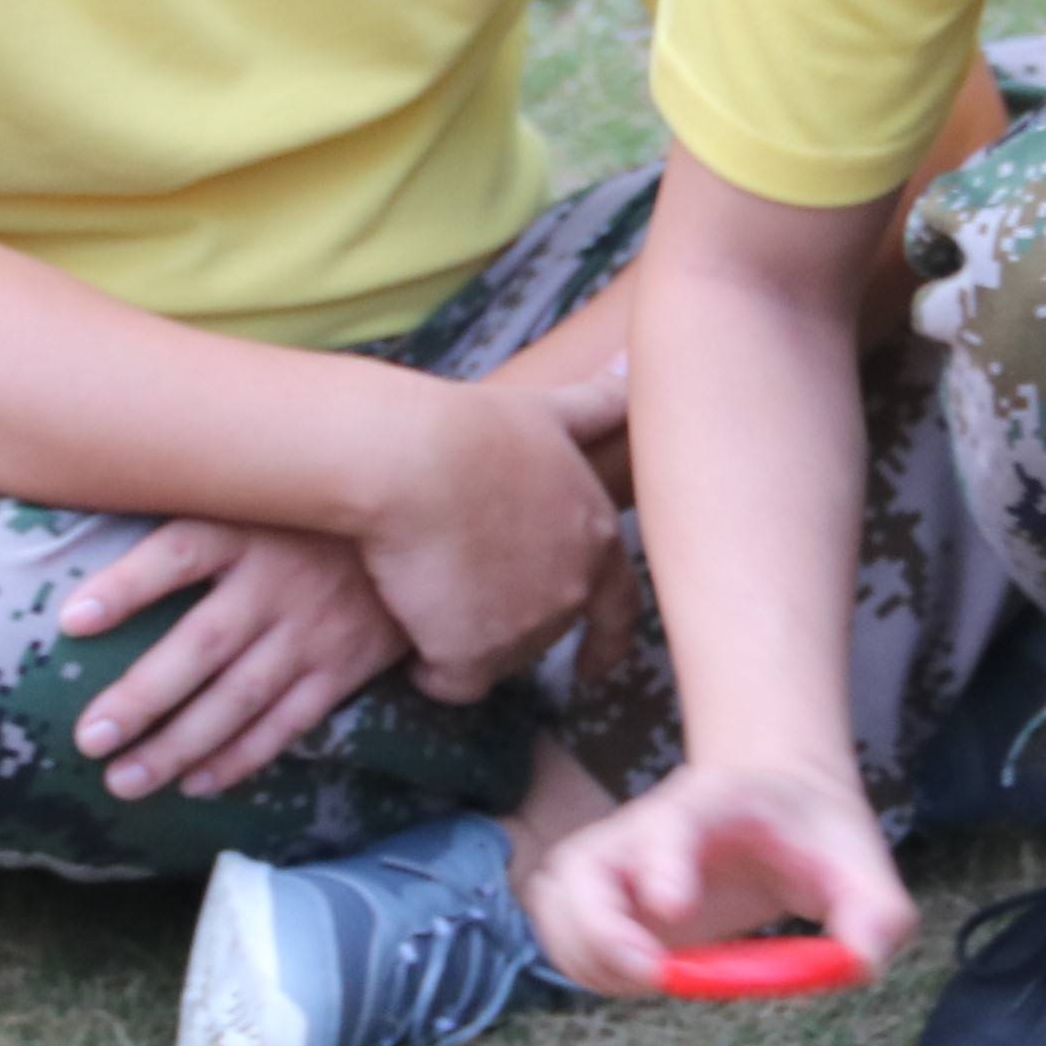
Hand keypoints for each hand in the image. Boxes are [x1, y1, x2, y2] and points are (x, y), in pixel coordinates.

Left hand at [60, 518, 410, 800]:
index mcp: (249, 526)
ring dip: (180, 744)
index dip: (126, 586)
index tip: (71, 620)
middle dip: (143, 698)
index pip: (178, 552)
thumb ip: (200, 497)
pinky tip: (196, 782)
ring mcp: (314, 629)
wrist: (424, 523)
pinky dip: (242, 756)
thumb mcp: (263, 485)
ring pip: (239, 696)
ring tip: (125, 780)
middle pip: (201, 645)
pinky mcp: (343, 665)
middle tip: (90, 740)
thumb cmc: (314, 504)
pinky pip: (288, 721)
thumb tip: (112, 492)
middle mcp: (278, 581)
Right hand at [352, 364, 627, 703]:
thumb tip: (635, 362)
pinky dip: (435, 674)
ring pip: (497, 658)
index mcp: (595, 536)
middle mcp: (572, 589)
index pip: (618, 604)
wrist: (410, 461)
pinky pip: (453, 683)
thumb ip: (596, 403)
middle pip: (545, 631)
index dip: (607, 637)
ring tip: (429, 605)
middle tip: (464, 600)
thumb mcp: (545, 409)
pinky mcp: (472, 655)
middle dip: (510, 624)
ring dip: (469, 643)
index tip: (594, 667)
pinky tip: (415, 653)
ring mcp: (525, 628)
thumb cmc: (471, 427)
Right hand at [521, 756, 908, 995]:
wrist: (778, 800)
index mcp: (713, 801)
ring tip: (655, 977)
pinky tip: (645, 976)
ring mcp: (613, 859)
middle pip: (578, 869)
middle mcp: (646, 825)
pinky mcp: (599, 896)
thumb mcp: (864, 866)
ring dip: (589, 957)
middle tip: (657, 976)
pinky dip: (588, 968)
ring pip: (554, 905)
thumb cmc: (816, 835)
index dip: (661, 863)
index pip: (669, 822)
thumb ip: (876, 913)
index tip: (676, 909)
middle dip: (601, 934)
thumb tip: (859, 964)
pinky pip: (563, 934)